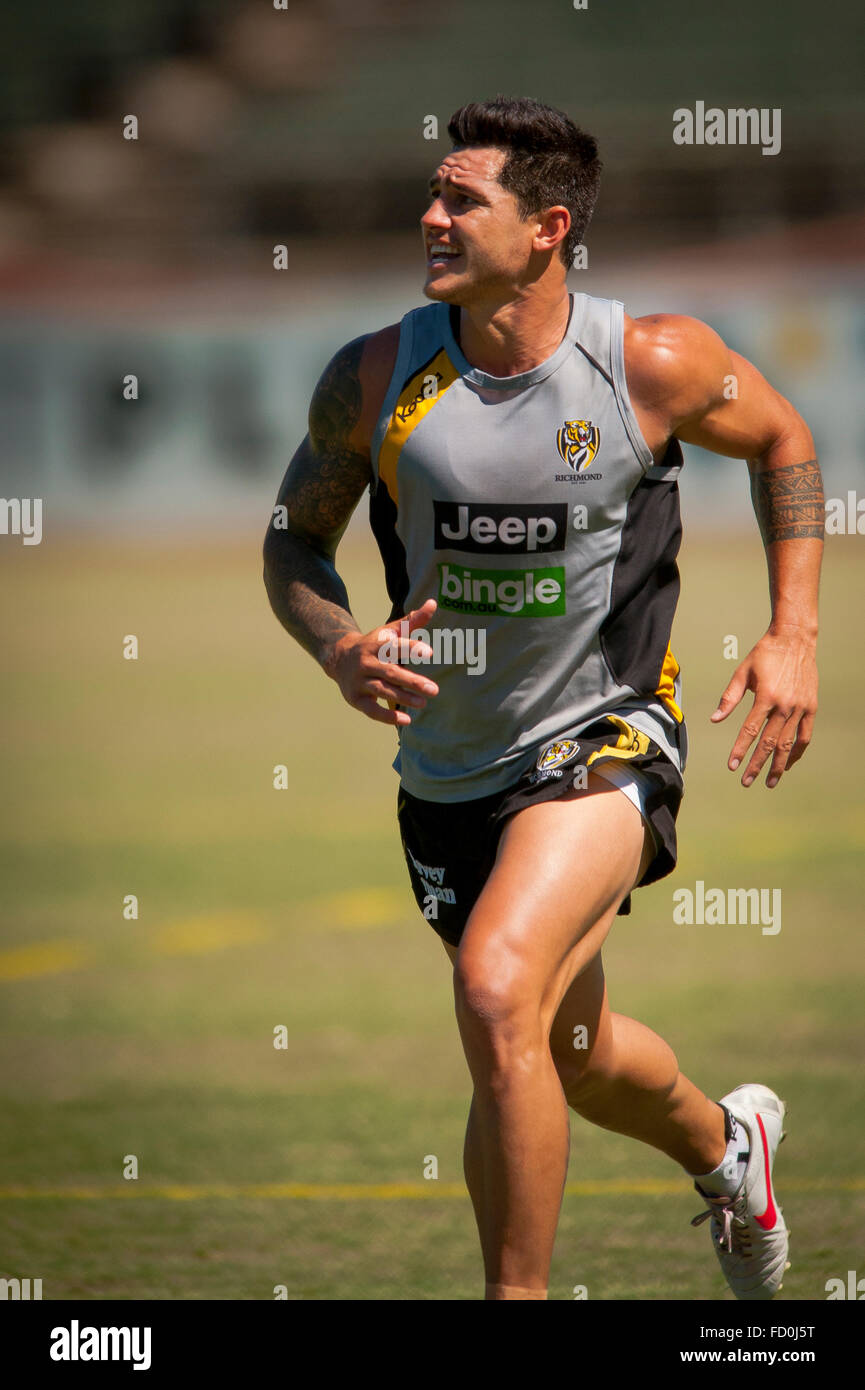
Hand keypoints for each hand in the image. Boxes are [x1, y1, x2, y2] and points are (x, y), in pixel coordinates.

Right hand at [324, 599, 439, 725]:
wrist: (339, 659)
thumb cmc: (375, 645)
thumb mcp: (390, 631)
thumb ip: (413, 620)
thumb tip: (433, 603)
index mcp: (376, 644)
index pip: (394, 646)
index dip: (411, 648)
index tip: (429, 652)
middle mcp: (366, 662)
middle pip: (390, 672)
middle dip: (412, 681)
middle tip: (434, 690)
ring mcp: (359, 681)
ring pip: (382, 690)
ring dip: (403, 698)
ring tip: (424, 703)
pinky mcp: (355, 699)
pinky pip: (371, 710)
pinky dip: (387, 716)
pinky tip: (406, 720)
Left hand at [710, 626, 817, 786]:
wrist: (794, 639)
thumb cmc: (765, 654)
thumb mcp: (743, 673)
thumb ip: (729, 698)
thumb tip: (715, 720)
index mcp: (766, 696)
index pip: (750, 731)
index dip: (740, 750)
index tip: (732, 766)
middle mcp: (785, 705)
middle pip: (769, 743)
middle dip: (756, 764)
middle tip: (746, 781)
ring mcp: (800, 708)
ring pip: (788, 744)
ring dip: (778, 765)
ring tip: (769, 782)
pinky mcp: (811, 707)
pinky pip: (805, 735)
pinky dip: (797, 751)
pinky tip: (788, 763)